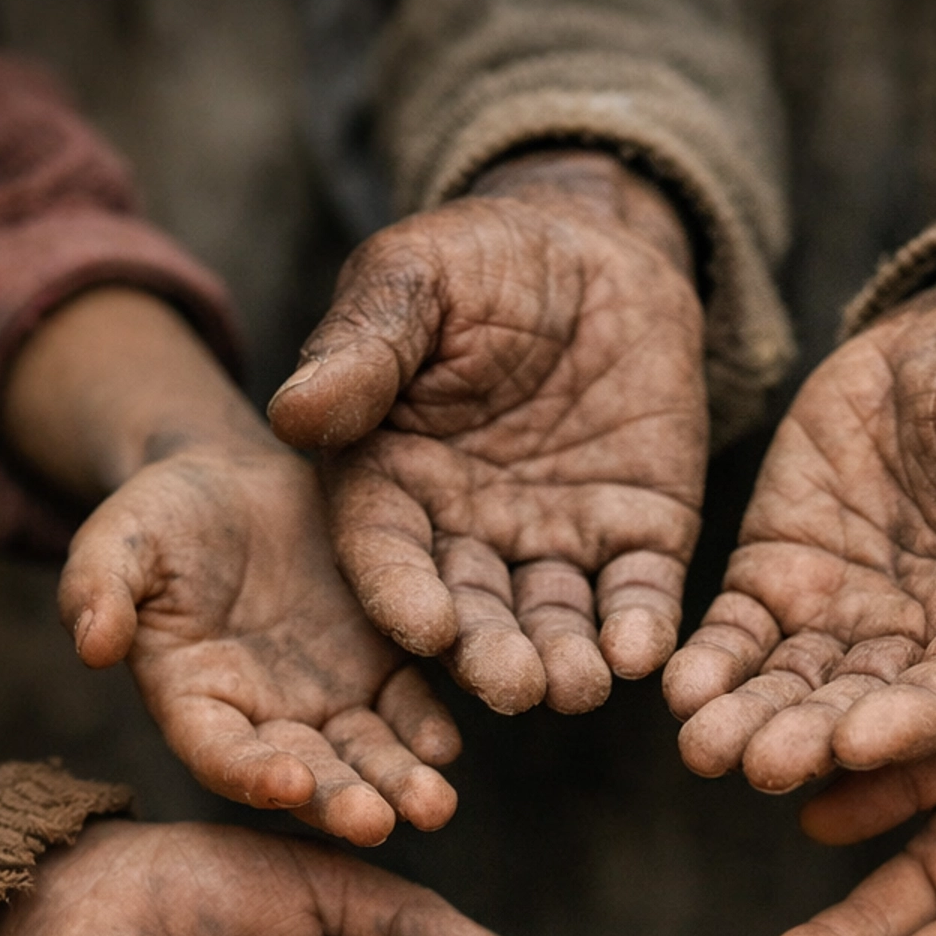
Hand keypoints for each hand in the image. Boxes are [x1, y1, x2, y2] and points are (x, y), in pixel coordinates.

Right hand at [0, 289, 458, 846]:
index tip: (285, 786)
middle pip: (306, 774)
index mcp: (196, 704)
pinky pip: (411, 708)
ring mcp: (331, 703)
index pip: (219, 753)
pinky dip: (430, 728)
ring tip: (434, 806)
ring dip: (400, 784)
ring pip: (368, 755)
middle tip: (376, 824)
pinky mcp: (385, 672)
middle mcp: (268, 723)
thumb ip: (99, 588)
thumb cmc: (163, 516)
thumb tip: (89, 645)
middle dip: (340, 801)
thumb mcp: (120, 539)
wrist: (239, 483)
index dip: (249, 772)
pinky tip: (450, 746)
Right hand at [269, 151, 707, 715]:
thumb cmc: (483, 259)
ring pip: (552, 621)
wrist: (600, 248)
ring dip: (564, 659)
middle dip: (491, 653)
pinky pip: (638, 594)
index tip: (424, 625)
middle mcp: (466, 535)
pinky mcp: (635, 540)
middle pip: (470, 612)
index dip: (402, 592)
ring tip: (578, 687)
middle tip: (514, 687)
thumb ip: (363, 348)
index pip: (386, 552)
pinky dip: (641, 628)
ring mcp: (552, 545)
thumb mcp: (414, 280)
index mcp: (391, 484)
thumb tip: (292, 411)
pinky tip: (643, 652)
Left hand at [663, 263, 935, 792]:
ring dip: (749, 722)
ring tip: (700, 747)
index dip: (910, 723)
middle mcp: (925, 645)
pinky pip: (740, 640)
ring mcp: (847, 623)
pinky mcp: (781, 588)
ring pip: (795, 690)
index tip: (858, 745)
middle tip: (756, 765)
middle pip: (864, 710)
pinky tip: (678, 689)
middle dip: (810, 740)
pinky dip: (710, 668)